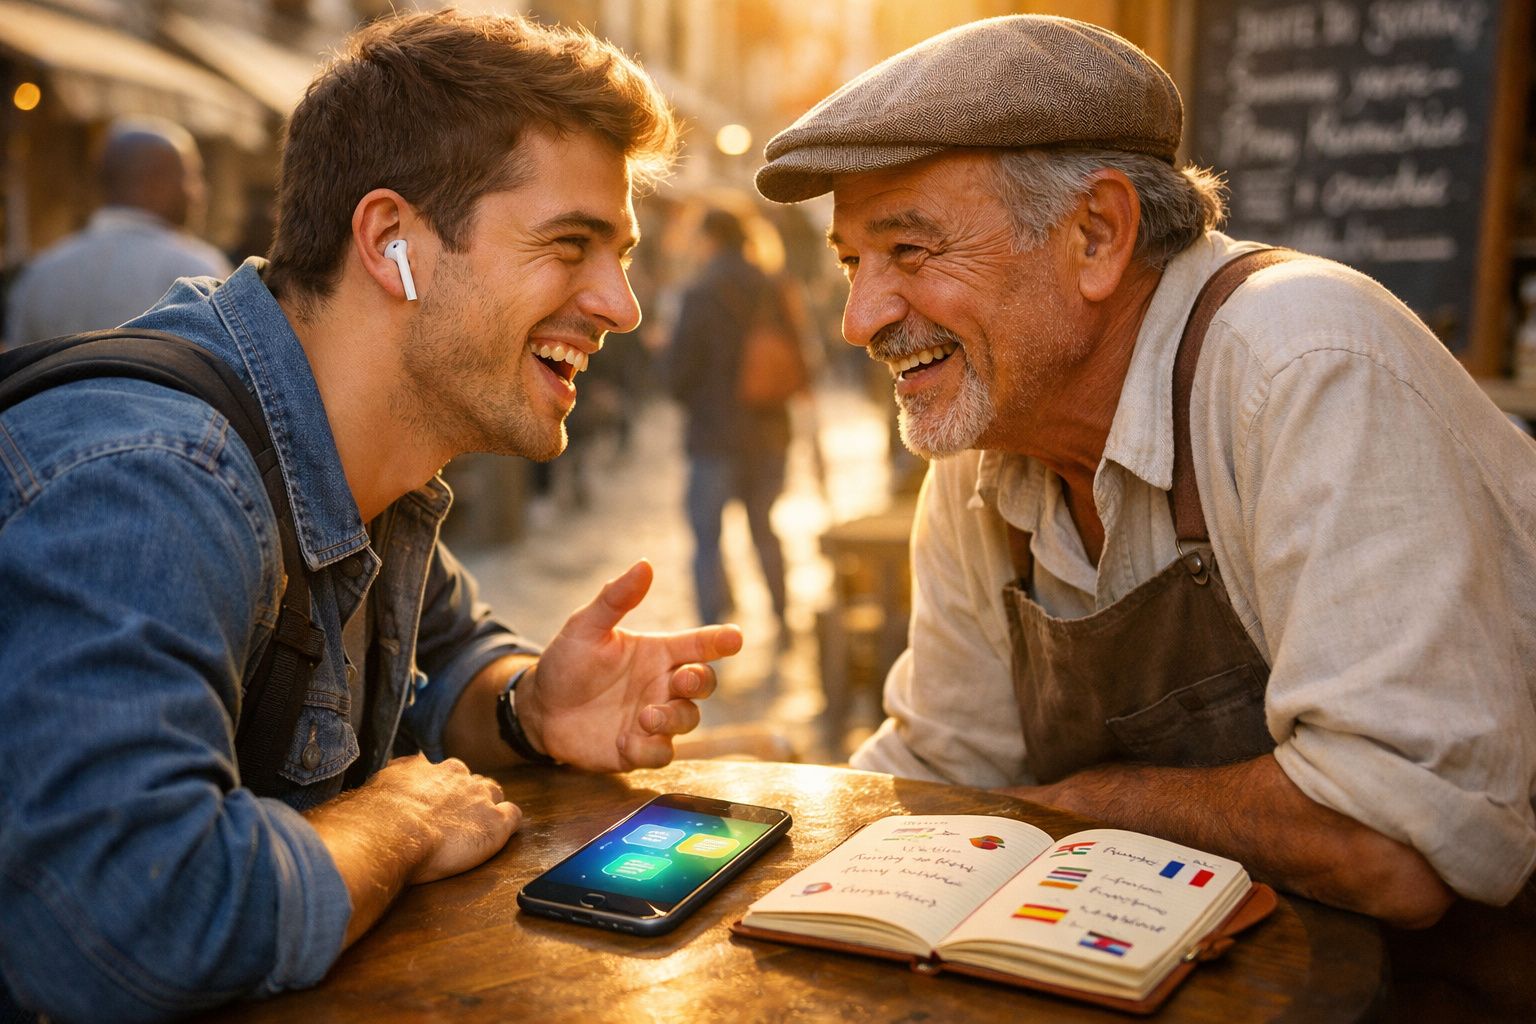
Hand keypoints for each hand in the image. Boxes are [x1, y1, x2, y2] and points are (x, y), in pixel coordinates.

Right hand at [304, 754, 521, 946]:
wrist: (390, 831)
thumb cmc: (373, 819)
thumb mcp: (372, 792)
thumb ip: (381, 786)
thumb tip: (372, 791)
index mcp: (423, 768)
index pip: (440, 771)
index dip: (440, 789)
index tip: (433, 805)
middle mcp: (453, 774)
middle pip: (470, 779)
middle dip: (466, 795)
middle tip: (455, 820)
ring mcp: (478, 796)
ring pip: (494, 792)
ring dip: (488, 807)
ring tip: (476, 828)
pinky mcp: (496, 821)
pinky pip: (513, 815)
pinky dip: (508, 824)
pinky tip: (498, 835)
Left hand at [524, 560, 742, 771]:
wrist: (540, 709)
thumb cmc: (567, 663)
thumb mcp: (585, 627)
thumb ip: (615, 599)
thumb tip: (644, 564)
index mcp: (658, 653)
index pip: (699, 645)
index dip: (719, 641)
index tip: (734, 638)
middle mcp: (662, 685)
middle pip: (703, 683)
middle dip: (700, 682)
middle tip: (680, 681)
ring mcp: (654, 719)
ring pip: (688, 720)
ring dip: (673, 718)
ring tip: (645, 716)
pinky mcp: (638, 749)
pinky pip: (661, 754)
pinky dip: (650, 749)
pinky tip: (624, 740)